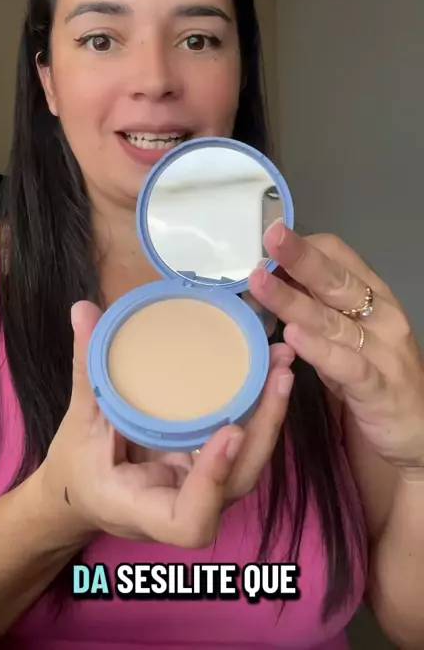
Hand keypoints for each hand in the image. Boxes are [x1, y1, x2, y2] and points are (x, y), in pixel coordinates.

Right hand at [40, 301, 294, 548]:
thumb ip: (86, 369)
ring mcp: (204, 487)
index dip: (213, 482)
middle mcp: (184, 504)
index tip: (228, 432)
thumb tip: (83, 309)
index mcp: (144, 507)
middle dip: (264, 431)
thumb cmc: (76, 466)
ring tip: (282, 363)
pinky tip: (271, 370)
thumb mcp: (78, 420)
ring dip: (271, 415)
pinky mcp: (214, 466)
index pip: (190, 520)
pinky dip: (260, 410)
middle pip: (238, 483)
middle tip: (277, 376)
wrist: (85, 491)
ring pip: (249, 462)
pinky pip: (244, 445)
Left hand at [249, 221, 423, 475]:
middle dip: (300, 257)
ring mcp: (383, 352)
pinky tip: (292, 336)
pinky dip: (319, 350)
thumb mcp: (345, 337)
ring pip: (332, 320)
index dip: (305, 247)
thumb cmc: (374, 378)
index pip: (340, 256)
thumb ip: (315, 310)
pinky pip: (346, 366)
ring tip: (259, 283)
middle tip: (270, 237)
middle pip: (335, 280)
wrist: (418, 432)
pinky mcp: (379, 389)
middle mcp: (381, 317)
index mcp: (373, 297)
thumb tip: (269, 282)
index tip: (269, 244)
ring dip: (293, 300)